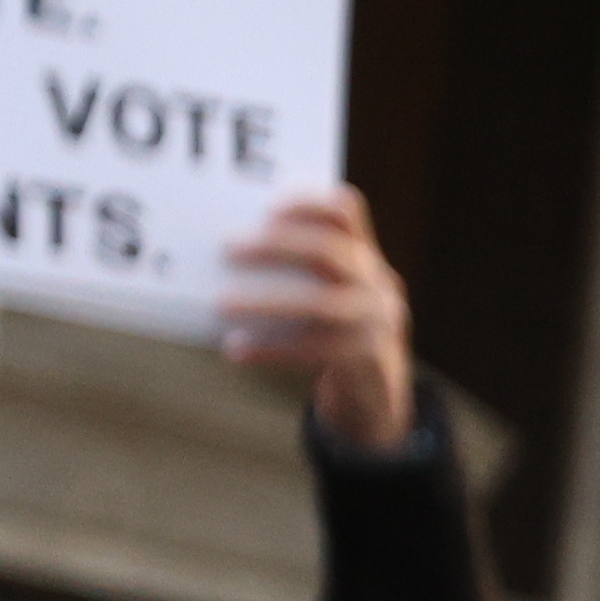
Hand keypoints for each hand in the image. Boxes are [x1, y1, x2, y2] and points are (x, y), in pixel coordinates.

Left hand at [219, 185, 420, 450]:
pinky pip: (313, 351)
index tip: (266, 210)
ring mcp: (376, 324)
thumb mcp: (334, 296)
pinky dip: (270, 350)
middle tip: (228, 249)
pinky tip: (237, 350)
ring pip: (320, 305)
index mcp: (365, 258)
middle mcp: (376, 285)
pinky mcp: (366, 362)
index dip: (307, 203)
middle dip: (277, 245)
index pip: (346, 211)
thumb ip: (301, 275)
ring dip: (266, 302)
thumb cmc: (336, 336)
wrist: (377, 397)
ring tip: (222, 304)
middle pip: (330, 251)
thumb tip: (227, 260)